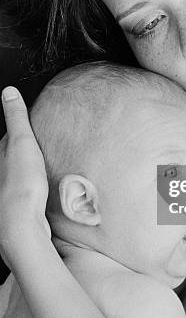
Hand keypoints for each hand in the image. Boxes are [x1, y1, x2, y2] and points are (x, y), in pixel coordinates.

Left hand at [0, 87, 49, 266]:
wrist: (21, 225)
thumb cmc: (21, 185)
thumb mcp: (21, 143)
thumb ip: (15, 117)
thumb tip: (8, 92)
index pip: (10, 136)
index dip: (22, 130)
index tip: (34, 127)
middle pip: (13, 157)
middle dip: (25, 152)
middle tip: (43, 147)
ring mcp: (6, 191)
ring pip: (18, 175)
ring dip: (30, 172)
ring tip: (47, 168)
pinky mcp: (15, 208)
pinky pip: (26, 191)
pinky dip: (34, 188)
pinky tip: (46, 190)